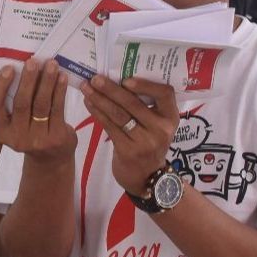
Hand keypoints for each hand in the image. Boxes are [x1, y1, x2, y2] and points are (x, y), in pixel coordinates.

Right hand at [0, 59, 76, 162]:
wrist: (50, 158)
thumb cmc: (29, 132)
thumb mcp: (15, 123)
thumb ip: (13, 103)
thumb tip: (20, 68)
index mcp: (1, 131)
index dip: (0, 86)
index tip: (9, 68)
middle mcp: (17, 137)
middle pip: (21, 103)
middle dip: (28, 80)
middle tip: (33, 61)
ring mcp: (37, 139)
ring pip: (41, 104)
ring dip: (46, 82)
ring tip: (51, 64)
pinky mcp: (55, 138)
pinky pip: (57, 109)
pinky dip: (59, 91)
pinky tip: (62, 77)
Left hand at [79, 75, 179, 194]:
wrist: (147, 178)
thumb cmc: (149, 144)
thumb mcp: (157, 125)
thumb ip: (147, 106)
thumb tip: (118, 78)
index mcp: (171, 117)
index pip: (165, 93)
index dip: (146, 85)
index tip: (126, 79)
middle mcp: (161, 128)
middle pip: (134, 104)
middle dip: (111, 89)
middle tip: (95, 78)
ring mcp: (145, 141)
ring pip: (119, 115)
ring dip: (100, 100)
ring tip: (86, 88)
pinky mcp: (128, 151)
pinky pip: (110, 127)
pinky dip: (97, 113)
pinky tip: (89, 104)